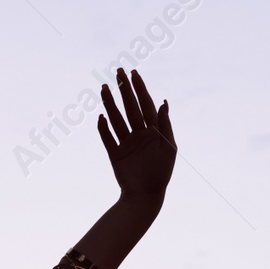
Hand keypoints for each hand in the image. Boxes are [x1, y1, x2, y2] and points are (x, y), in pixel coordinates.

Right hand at [97, 68, 175, 200]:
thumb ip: (165, 125)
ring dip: (110, 103)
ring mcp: (126, 143)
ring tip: (104, 88)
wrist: (145, 196)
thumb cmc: (161, 173)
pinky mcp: (115, 154)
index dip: (140, 88)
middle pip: (130, 107)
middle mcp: (139, 134)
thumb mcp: (168, 148)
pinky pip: (107, 138)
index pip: (145, 104)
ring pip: (116, 119)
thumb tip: (163, 102)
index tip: (133, 73)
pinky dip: (103, 127)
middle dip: (124, 89)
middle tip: (117, 72)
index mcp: (153, 131)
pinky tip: (100, 116)